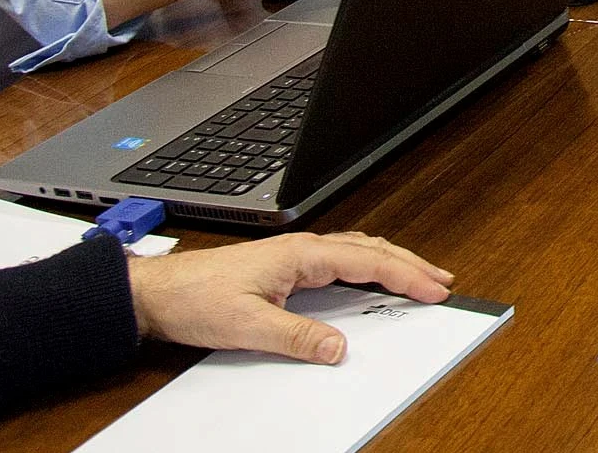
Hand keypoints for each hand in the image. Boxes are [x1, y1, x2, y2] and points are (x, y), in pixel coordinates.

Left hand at [127, 231, 451, 364]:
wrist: (155, 292)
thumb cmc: (194, 298)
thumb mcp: (246, 326)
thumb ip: (296, 337)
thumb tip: (339, 347)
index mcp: (300, 255)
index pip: (367, 261)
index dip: (406, 275)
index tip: (435, 289)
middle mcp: (301, 249)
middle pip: (370, 249)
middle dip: (410, 264)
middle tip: (442, 280)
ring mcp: (293, 255)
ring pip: (356, 250)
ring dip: (390, 262)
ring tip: (416, 276)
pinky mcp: (283, 266)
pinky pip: (338, 258)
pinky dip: (366, 265)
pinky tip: (367, 278)